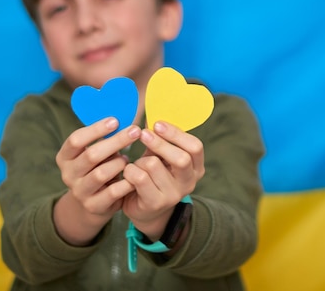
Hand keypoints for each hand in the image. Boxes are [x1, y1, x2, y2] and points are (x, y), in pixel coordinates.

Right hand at [53, 117, 139, 244]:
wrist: (93, 203)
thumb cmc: (98, 167)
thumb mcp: (96, 152)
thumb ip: (103, 137)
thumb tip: (122, 115)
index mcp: (65, 157)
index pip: (76, 140)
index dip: (96, 129)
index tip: (116, 120)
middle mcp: (68, 174)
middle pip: (91, 155)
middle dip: (115, 141)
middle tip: (135, 131)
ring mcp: (79, 192)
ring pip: (101, 173)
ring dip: (119, 163)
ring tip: (127, 158)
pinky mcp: (93, 206)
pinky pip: (113, 192)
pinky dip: (126, 181)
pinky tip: (134, 174)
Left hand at [122, 121, 204, 240]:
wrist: (144, 209)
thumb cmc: (153, 175)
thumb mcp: (161, 156)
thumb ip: (161, 139)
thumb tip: (153, 115)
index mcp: (195, 167)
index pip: (195, 147)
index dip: (176, 133)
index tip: (157, 124)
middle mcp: (189, 182)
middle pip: (181, 158)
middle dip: (159, 143)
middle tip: (143, 133)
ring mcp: (173, 195)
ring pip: (153, 165)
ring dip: (140, 160)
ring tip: (137, 164)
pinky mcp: (155, 203)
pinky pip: (138, 177)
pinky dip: (129, 170)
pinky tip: (128, 173)